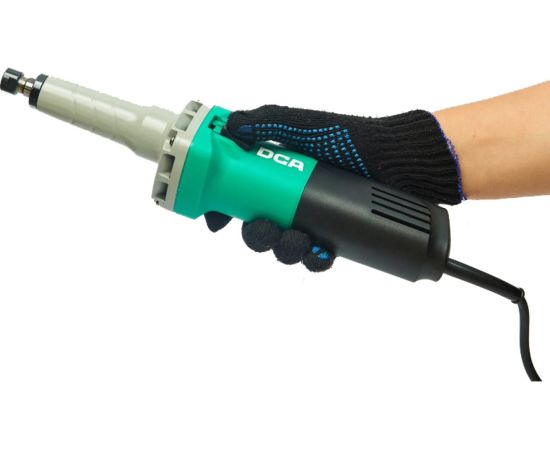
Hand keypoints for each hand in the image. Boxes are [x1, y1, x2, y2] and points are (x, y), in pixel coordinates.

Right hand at [205, 104, 462, 269]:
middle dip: (256, 235)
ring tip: (300, 241)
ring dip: (284, 250)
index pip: (240, 196)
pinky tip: (320, 253)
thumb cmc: (351, 139)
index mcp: (275, 176)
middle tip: (265, 229)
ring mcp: (311, 219)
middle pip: (257, 227)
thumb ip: (269, 122)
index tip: (217, 222)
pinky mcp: (333, 235)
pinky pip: (314, 256)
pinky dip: (313, 259)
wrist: (397, 160)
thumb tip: (231, 126)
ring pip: (283, 246)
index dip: (225, 210)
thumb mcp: (306, 125)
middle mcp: (290, 199)